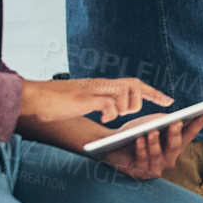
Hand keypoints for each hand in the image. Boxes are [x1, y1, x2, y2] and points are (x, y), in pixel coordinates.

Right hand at [20, 77, 170, 122]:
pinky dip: (110, 112)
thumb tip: (109, 110)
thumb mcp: (83, 101)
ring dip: (123, 108)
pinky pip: (109, 104)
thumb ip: (98, 102)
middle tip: (142, 109)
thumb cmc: (56, 103)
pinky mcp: (85, 98)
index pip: (134, 84)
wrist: (34, 97)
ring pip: (125, 94)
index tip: (168, 101)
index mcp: (102, 85)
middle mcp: (101, 84)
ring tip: (110, 115)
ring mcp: (93, 90)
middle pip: (134, 85)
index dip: (153, 93)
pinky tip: (103, 118)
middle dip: (145, 98)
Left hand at [102, 113, 202, 179]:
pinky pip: (143, 161)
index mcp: (173, 146)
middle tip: (176, 122)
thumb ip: (162, 121)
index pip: (189, 134)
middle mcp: (168, 159)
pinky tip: (139, 140)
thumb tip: (174, 120)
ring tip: (151, 131)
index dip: (199, 124)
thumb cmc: (133, 133)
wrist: (110, 146)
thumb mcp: (149, 123)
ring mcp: (155, 168)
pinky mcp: (141, 174)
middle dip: (176, 134)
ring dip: (155, 143)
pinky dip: (141, 149)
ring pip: (159, 156)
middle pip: (175, 147)